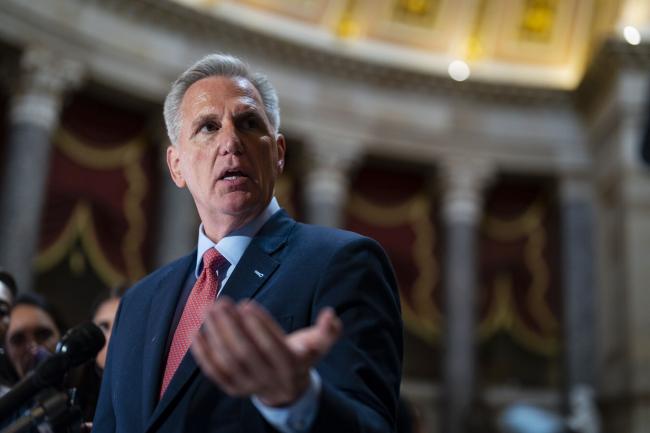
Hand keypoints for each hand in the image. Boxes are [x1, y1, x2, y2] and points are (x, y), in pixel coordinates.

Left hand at [191, 298, 341, 406]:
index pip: (273, 346)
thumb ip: (328, 331)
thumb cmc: (301, 356)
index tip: (247, 304)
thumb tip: (331, 315)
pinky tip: (198, 332)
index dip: (259, 325)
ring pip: (228, 361)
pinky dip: (204, 353)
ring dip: (216, 334)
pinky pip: (215, 373)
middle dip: (232, 326)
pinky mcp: (233, 389)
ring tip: (209, 310)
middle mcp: (270, 380)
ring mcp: (250, 387)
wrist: (288, 388)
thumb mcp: (318, 345)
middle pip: (246, 353)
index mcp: (292, 367)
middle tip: (222, 302)